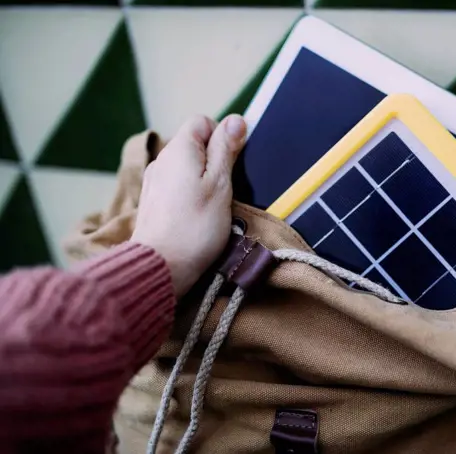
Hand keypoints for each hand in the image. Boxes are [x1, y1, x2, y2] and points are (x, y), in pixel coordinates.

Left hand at [131, 114, 246, 295]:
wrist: (162, 266)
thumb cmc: (196, 226)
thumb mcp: (221, 184)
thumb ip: (226, 149)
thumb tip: (236, 119)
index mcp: (179, 149)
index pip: (202, 122)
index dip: (222, 136)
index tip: (233, 163)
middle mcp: (161, 160)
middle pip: (194, 145)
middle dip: (214, 161)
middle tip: (226, 189)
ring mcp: (154, 181)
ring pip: (186, 168)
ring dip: (202, 180)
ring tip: (212, 206)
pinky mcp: (152, 202)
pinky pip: (176, 186)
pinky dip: (189, 195)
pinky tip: (196, 216)